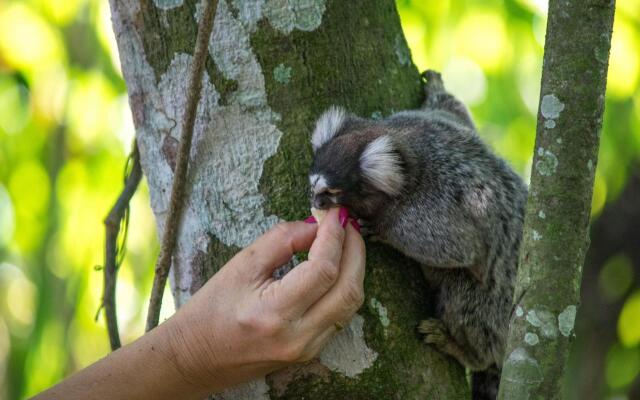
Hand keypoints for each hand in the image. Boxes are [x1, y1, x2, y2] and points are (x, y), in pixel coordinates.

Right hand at [164, 207, 364, 392]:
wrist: (197, 356)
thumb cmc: (212, 309)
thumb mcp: (242, 264)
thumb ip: (283, 240)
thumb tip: (317, 225)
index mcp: (273, 313)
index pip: (322, 270)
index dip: (334, 236)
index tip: (334, 213)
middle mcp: (297, 336)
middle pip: (348, 289)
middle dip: (354, 249)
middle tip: (346, 222)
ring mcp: (307, 348)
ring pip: (351, 304)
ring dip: (355, 266)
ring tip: (345, 239)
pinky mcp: (312, 351)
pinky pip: (342, 315)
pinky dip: (345, 285)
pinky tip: (337, 265)